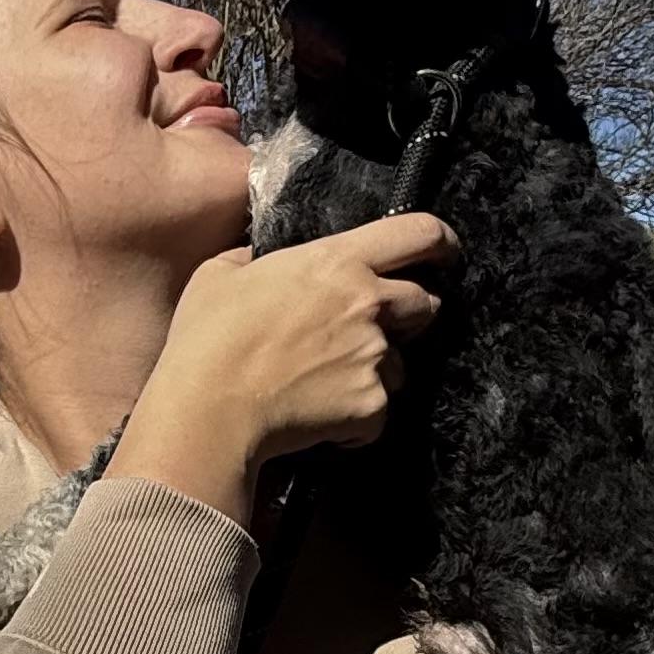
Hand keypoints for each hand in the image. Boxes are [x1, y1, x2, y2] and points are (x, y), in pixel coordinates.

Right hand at [107, 211, 457, 519]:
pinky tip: (318, 418)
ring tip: (327, 384)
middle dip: (408, 315)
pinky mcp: (372, 406)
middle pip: (425, 304)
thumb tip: (255, 262)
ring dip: (377, 372)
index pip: (418, 233)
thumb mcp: (219, 274)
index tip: (445, 252)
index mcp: (338, 261)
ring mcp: (376, 357)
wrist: (210, 412)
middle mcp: (370, 304)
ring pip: (401, 364)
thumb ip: (252, 260)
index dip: (442, 241)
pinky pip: (377, 413)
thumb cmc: (207, 340)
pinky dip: (356, 420)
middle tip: (370, 330)